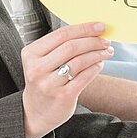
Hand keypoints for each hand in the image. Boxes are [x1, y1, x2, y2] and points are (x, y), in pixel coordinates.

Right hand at [21, 22, 113, 137]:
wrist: (36, 111)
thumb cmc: (43, 81)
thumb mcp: (41, 61)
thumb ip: (58, 46)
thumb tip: (89, 31)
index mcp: (30, 53)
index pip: (61, 34)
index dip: (83, 28)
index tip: (100, 26)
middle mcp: (37, 68)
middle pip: (71, 47)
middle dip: (93, 41)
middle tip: (105, 40)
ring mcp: (49, 83)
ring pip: (79, 61)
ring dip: (97, 54)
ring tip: (106, 51)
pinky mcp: (62, 96)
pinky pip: (84, 77)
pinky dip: (95, 68)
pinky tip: (99, 64)